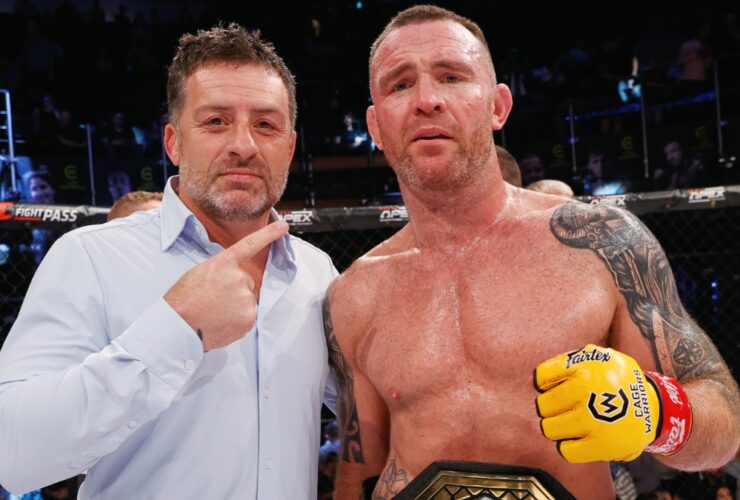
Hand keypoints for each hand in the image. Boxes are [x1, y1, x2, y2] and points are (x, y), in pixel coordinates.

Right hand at [164, 220, 288, 350]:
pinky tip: (220, 322)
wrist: (178, 325)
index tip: (283, 227)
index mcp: (224, 263)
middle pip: (246, 282)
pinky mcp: (249, 318)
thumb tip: (234, 280)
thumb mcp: (201, 273)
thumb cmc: (184, 299)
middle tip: (213, 299)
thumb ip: (222, 271)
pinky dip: (236, 320)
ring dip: (235, 306)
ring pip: (247, 300)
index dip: (269, 234)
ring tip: (214, 311)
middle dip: (234, 290)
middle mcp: (239, 277)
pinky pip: (247, 316)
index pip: (250, 244)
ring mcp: (245, 298)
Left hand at [534, 344, 691, 462]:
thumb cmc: (617, 381)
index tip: (550, 387)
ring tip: (567, 423)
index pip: (542, 377)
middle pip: (543, 405)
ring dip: (554, 427)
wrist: (656, 408)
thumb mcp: (601, 357)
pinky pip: (566, 450)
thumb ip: (571, 360)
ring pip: (550, 429)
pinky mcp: (602, 445)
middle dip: (548, 408)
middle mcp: (588, 390)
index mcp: (585, 365)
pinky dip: (566, 446)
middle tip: (560, 408)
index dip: (543, 384)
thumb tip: (536, 379)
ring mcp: (594, 419)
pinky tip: (576, 438)